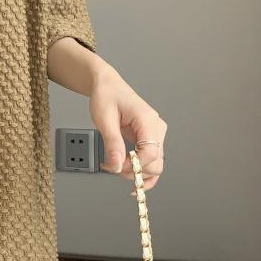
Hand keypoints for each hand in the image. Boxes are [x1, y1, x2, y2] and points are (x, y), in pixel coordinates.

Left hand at [88, 69, 166, 193]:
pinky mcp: (149, 138)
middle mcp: (155, 127)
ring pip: (155, 164)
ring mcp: (154, 133)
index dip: (134, 165)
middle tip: (114, 167)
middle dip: (135, 171)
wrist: (107, 86)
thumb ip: (112, 144)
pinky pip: (150, 159)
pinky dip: (141, 169)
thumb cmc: (107, 96)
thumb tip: (116, 166)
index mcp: (147, 119)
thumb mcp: (104, 119)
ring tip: (117, 167)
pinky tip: (131, 174)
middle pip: (156, 162)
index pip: (150, 153)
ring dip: (137, 171)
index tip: (117, 166)